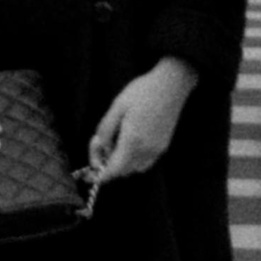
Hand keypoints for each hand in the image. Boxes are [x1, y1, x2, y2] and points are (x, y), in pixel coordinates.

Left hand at [87, 57, 198, 183]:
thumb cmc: (142, 91)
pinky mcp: (163, 146)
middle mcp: (146, 151)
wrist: (171, 84)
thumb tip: (100, 147)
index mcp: (132, 142)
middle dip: (107, 165)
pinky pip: (144, 163)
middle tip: (98, 145)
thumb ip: (105, 130)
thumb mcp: (116, 107)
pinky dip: (133, 161)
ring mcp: (157, 150)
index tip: (88, 174)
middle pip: (122, 171)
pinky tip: (128, 144)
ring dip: (121, 163)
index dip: (99, 176)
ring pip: (134, 168)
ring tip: (113, 142)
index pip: (113, 171)